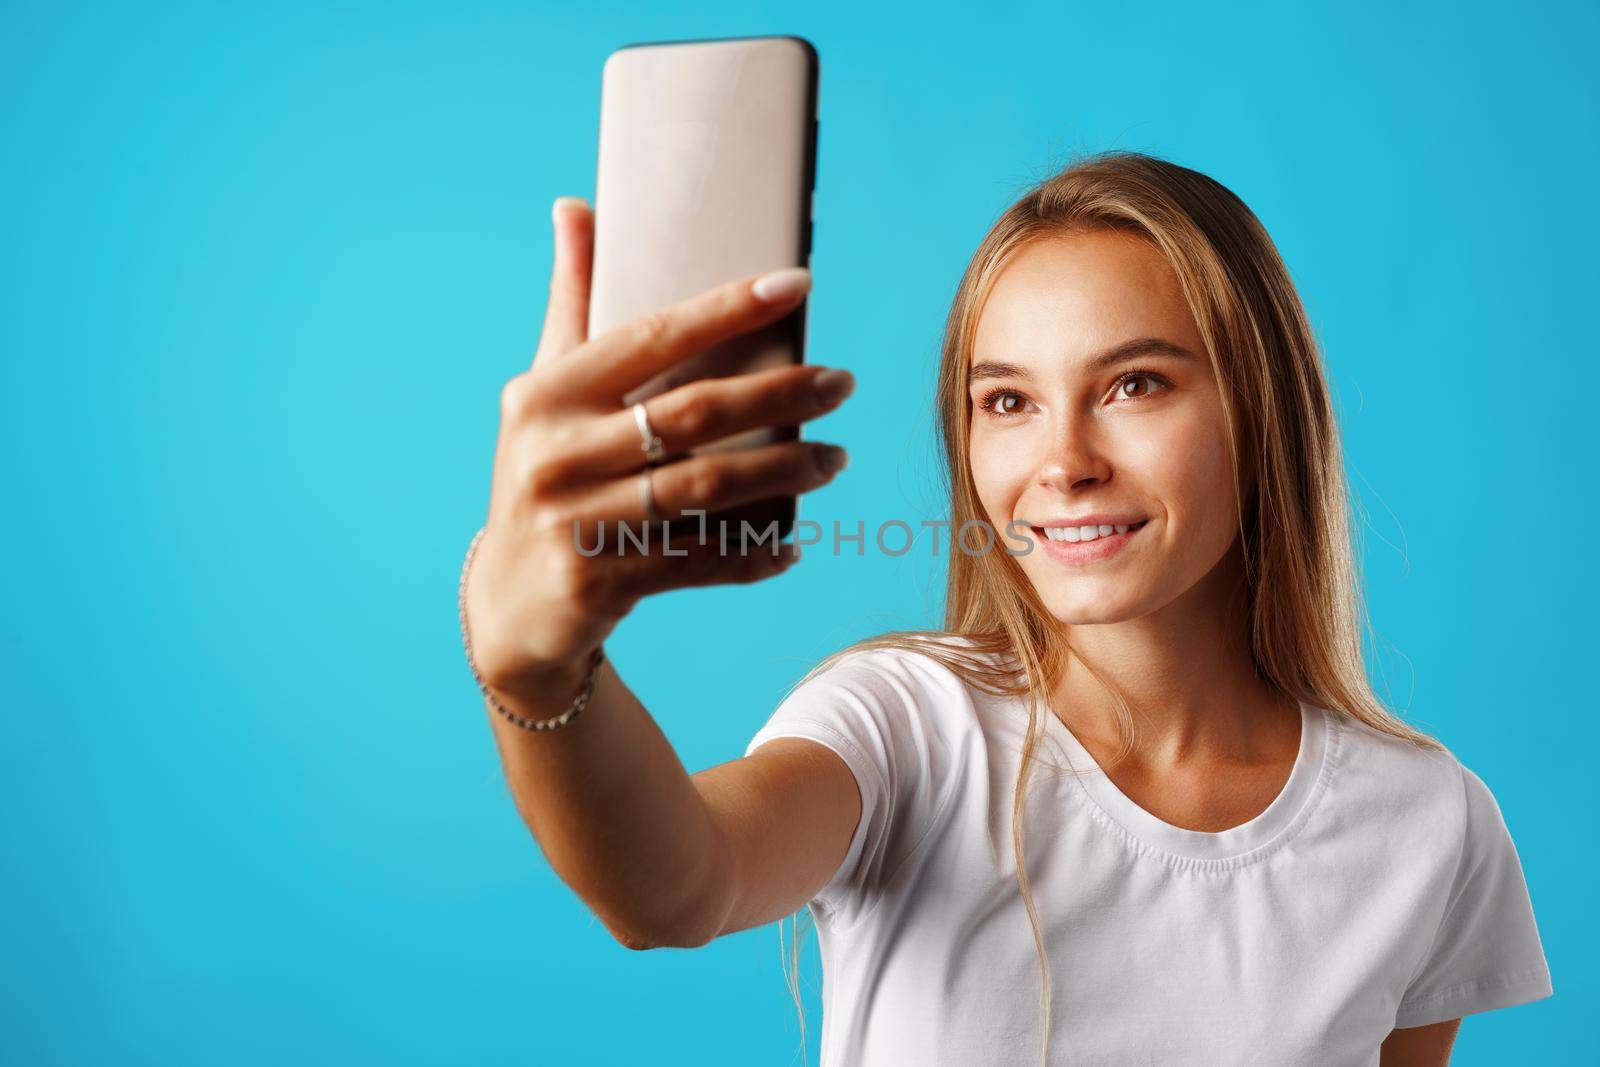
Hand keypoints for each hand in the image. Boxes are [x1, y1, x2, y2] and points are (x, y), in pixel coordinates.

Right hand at [464, 197, 852, 693]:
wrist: (508, 605)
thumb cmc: (541, 472)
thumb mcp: (543, 391)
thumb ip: (571, 303)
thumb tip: (575, 206)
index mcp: (546, 395)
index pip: (652, 336)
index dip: (727, 309)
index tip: (796, 284)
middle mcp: (555, 454)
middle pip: (694, 413)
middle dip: (782, 392)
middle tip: (842, 382)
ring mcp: (576, 524)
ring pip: (707, 489)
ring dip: (785, 471)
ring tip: (836, 457)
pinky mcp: (600, 583)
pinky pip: (700, 563)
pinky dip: (752, 553)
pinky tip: (793, 541)